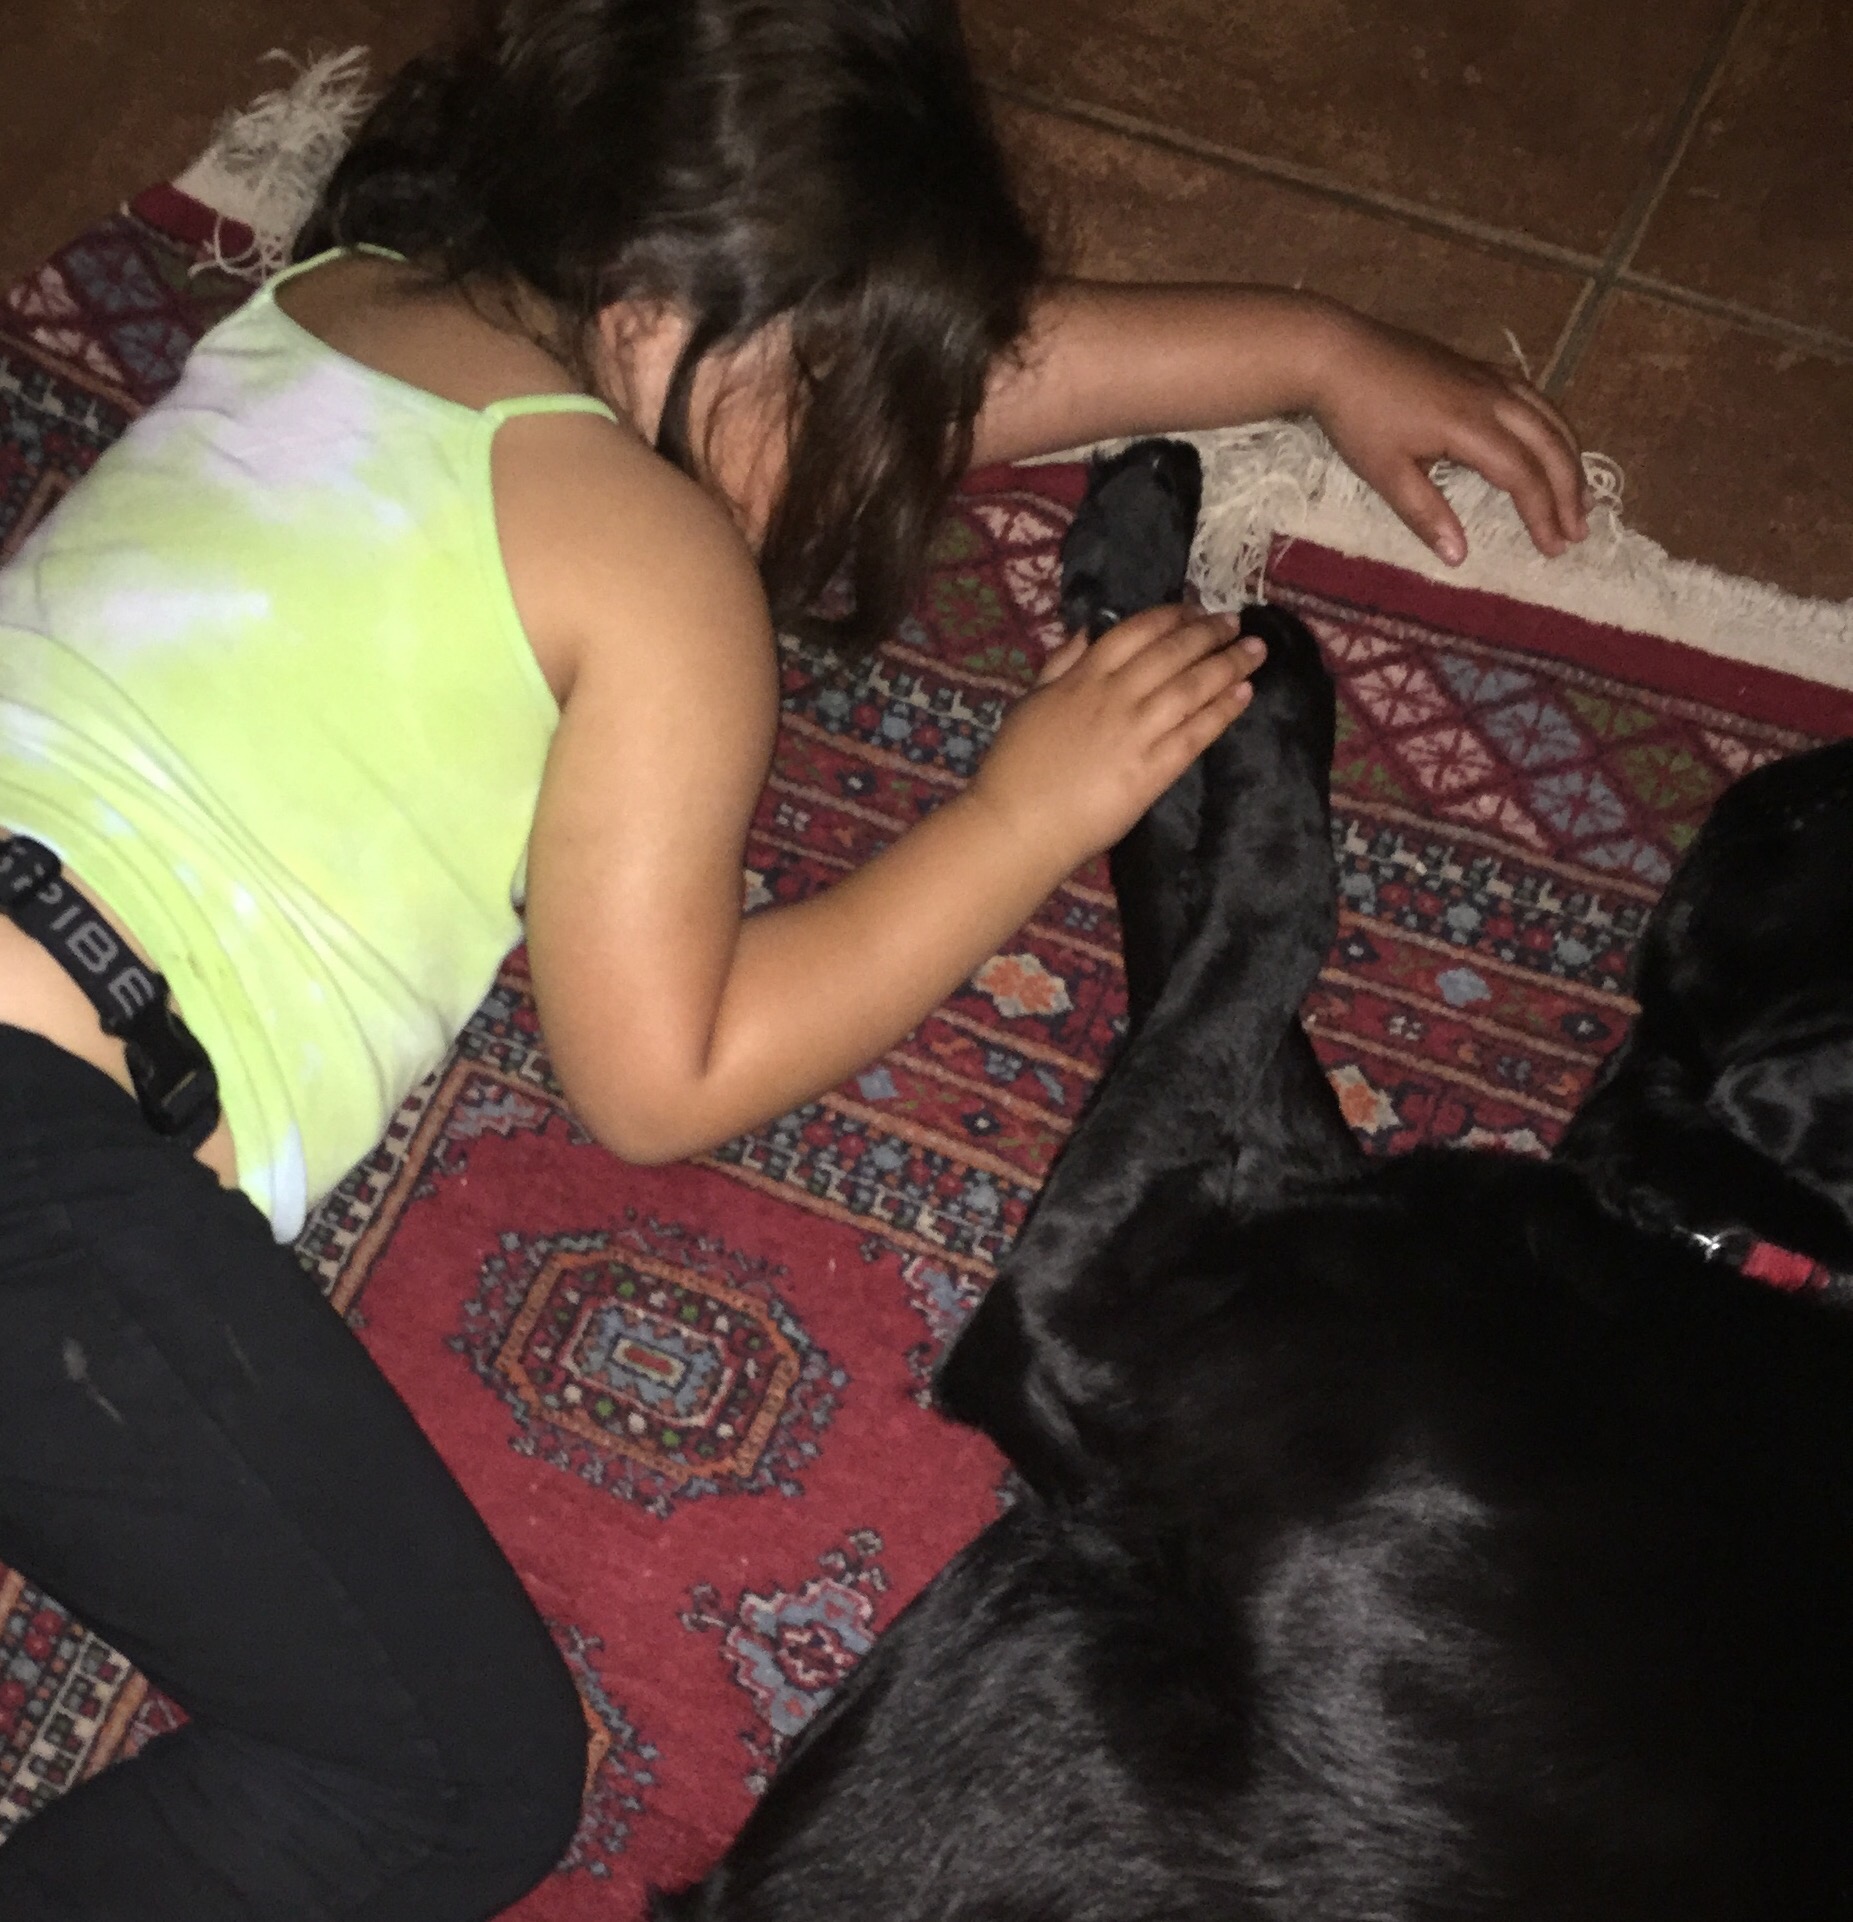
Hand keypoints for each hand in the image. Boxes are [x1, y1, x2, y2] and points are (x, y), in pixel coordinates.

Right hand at [968, 605, 1265, 873]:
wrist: (1017, 823)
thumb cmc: (1015, 766)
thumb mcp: (1030, 701)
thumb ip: (1060, 664)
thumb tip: (1088, 631)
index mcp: (1083, 677)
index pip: (1136, 631)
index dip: (1172, 617)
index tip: (1195, 609)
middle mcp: (1115, 696)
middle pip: (1173, 653)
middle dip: (1210, 633)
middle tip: (1236, 622)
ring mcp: (1136, 733)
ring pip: (1192, 687)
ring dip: (1228, 664)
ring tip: (1255, 651)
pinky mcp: (1152, 771)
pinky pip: (1195, 734)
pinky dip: (1223, 710)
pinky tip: (1244, 694)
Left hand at [1309, 308, 1588, 563]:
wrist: (1336, 353)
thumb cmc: (1357, 417)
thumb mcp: (1385, 473)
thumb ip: (1425, 514)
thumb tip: (1459, 556)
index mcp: (1472, 426)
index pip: (1523, 476)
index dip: (1542, 514)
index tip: (1553, 548)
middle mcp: (1493, 397)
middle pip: (1549, 444)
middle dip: (1569, 490)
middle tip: (1579, 530)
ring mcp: (1488, 377)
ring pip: (1548, 415)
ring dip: (1569, 456)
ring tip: (1579, 495)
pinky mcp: (1478, 367)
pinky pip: (1532, 395)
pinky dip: (1551, 423)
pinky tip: (1551, 441)